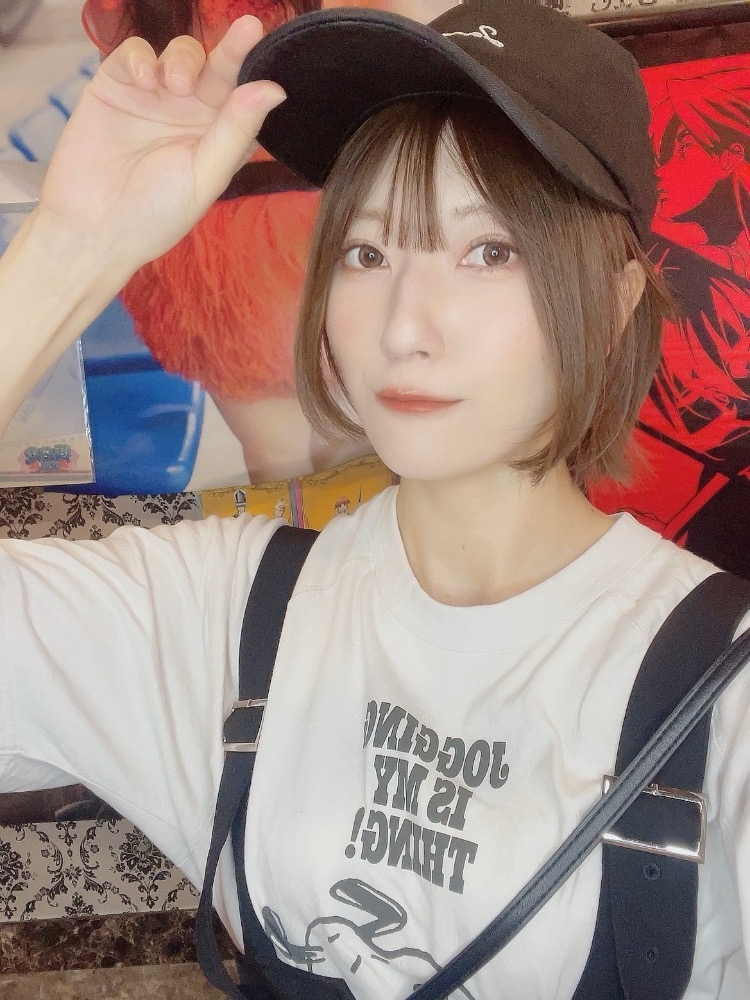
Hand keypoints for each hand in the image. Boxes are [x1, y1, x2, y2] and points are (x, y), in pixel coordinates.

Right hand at [38, 16, 284, 272]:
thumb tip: (275, 90)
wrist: (94, 229)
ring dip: (184, 59)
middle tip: (244, 31)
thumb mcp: (205, 176)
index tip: (264, 42)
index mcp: (218, 138)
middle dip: (230, 50)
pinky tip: (143, 80)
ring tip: (175, 85)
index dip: (254, 69)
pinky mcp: (115, 86)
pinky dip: (140, 57)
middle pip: (216, 69)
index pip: (244, 97)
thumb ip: (236, 131)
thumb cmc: (156, 215)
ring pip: (179, 54)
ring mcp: (153, 97)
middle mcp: (190, 114)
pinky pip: (133, 54)